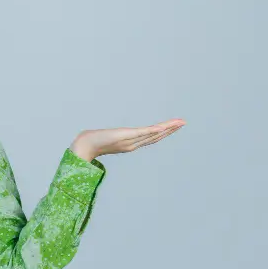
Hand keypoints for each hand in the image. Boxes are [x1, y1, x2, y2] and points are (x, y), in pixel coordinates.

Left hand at [70, 119, 185, 160]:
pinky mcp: (126, 137)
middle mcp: (133, 144)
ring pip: (153, 135)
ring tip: (180, 123)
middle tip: (183, 122)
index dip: (163, 133)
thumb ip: (109, 140)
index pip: (150, 138)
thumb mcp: (104, 139)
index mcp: (130, 144)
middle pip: (155, 136)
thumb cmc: (91, 143)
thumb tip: (108, 138)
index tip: (173, 126)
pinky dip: (154, 131)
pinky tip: (163, 128)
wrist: (84, 146)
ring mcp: (130, 141)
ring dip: (168, 129)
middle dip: (170, 130)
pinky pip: (143, 134)